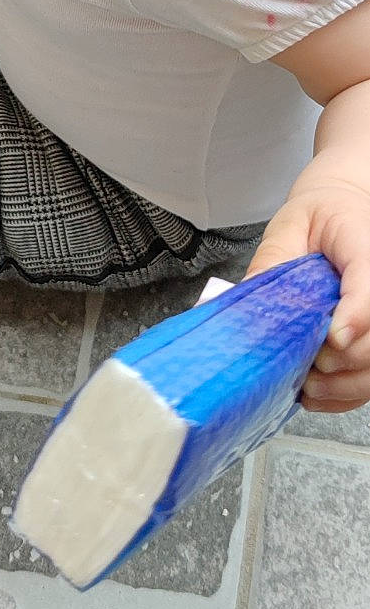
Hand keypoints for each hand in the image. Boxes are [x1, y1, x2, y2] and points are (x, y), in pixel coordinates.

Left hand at [244, 182, 369, 412]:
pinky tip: (318, 391)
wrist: (341, 215)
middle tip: (309, 363)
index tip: (333, 339)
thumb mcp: (290, 227)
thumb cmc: (319, 220)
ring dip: (345, 384)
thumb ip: (274, 260)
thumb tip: (250, 298)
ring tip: (309, 383)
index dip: (356, 316)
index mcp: (365, 246)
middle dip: (344, 359)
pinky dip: (346, 394)